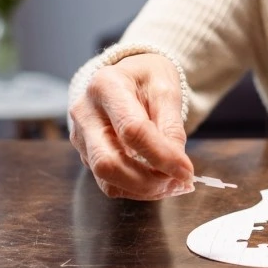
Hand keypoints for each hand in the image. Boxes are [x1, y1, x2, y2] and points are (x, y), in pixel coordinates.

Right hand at [68, 53, 194, 199]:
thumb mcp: (166, 90)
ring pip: (106, 178)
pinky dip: (135, 189)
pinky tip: (156, 182)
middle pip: (108, 161)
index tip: (187, 172)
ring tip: (172, 185)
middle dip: (148, 181)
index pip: (131, 130)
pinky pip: (107, 181)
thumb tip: (178, 166)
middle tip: (179, 184)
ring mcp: (80, 135)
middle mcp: (85, 112)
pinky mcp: (85, 153)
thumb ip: (172, 126)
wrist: (127, 77)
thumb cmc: (147, 80)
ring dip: (143, 189)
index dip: (161, 156)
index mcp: (106, 85)